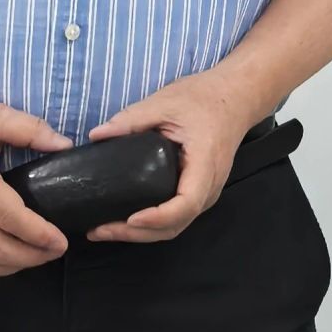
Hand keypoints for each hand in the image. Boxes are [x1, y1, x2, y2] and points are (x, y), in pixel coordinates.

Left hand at [84, 73, 258, 242]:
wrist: (235, 97)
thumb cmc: (204, 98)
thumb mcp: (165, 103)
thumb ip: (132, 118)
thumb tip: (96, 135)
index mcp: (204, 163)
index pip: (186, 203)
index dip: (158, 217)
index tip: (130, 218)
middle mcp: (209, 186)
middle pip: (175, 225)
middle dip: (137, 234)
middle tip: (99, 230)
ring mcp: (206, 193)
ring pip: (175, 226)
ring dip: (141, 234)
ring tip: (105, 229)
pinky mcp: (198, 193)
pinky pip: (176, 217)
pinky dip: (151, 225)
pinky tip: (125, 220)